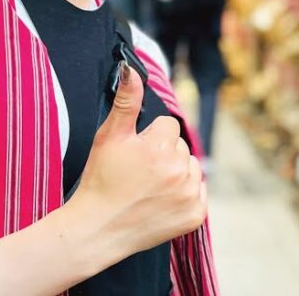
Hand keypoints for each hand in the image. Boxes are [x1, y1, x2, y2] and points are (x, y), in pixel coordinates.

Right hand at [70, 65, 206, 256]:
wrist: (99, 228)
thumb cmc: (100, 181)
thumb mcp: (109, 137)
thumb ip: (126, 101)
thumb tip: (131, 70)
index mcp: (161, 147)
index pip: (168, 125)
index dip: (150, 138)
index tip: (135, 153)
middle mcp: (180, 170)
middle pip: (180, 146)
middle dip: (163, 154)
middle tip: (139, 172)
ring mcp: (189, 194)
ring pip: (191, 167)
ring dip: (176, 173)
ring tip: (149, 187)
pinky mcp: (195, 215)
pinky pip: (199, 192)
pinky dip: (185, 195)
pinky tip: (162, 201)